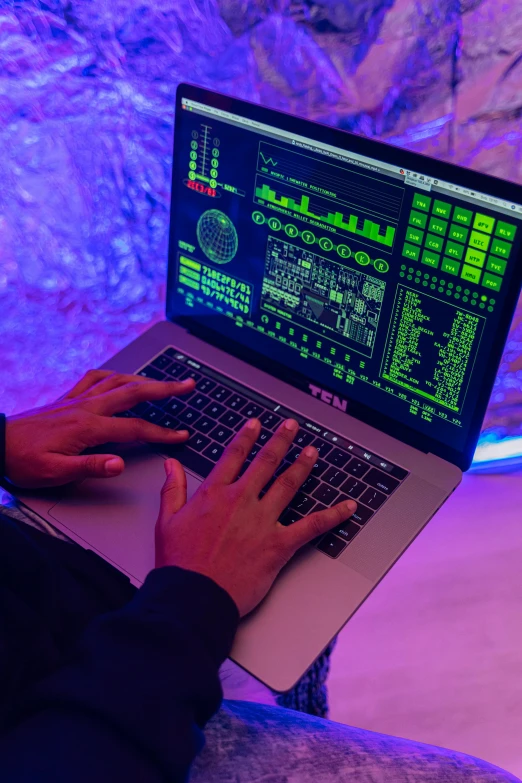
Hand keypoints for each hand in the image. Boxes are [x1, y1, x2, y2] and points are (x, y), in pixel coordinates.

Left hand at [5, 369, 195, 488]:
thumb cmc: (23, 461)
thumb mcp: (55, 473)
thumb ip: (90, 467)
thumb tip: (120, 465)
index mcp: (87, 427)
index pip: (135, 429)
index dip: (162, 433)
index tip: (181, 435)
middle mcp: (85, 407)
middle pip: (134, 392)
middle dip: (164, 389)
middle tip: (187, 385)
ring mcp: (76, 400)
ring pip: (117, 380)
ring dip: (144, 379)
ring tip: (163, 382)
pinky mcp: (66, 399)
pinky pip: (95, 378)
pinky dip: (113, 374)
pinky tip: (119, 377)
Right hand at [155, 417, 356, 616]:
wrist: (194, 596)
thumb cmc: (180, 563)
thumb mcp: (166, 521)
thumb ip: (172, 489)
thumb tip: (170, 464)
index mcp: (214, 494)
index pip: (234, 456)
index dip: (247, 437)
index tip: (256, 425)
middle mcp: (241, 501)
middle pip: (266, 462)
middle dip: (281, 441)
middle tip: (292, 426)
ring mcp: (262, 521)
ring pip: (288, 484)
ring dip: (303, 465)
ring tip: (313, 452)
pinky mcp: (278, 544)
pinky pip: (311, 525)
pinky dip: (332, 515)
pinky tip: (347, 507)